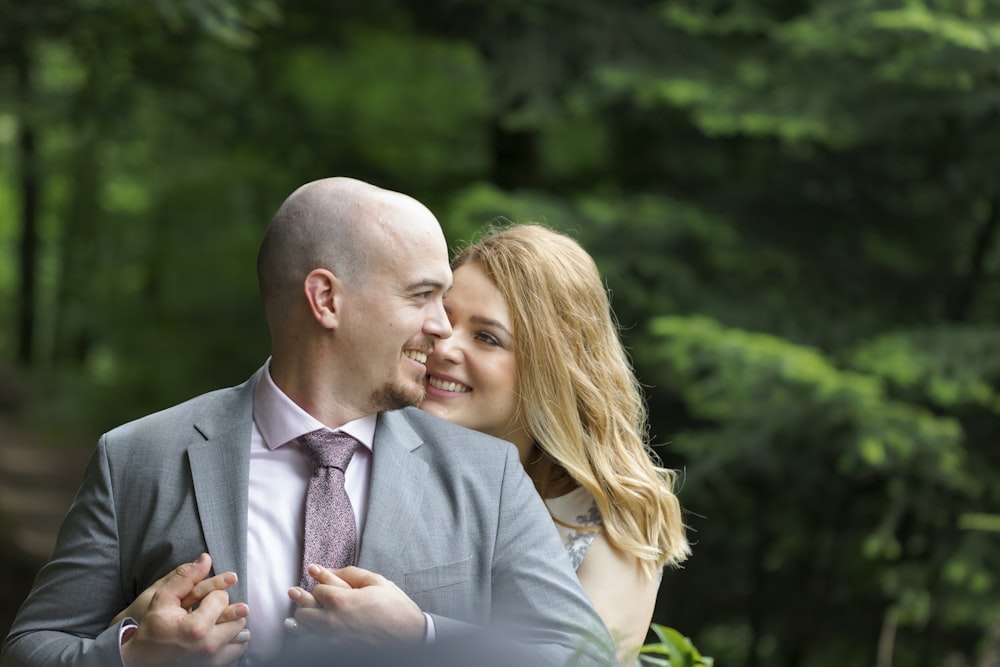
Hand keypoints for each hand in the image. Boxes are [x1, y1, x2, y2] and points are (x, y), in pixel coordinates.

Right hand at [120, 553, 249, 666]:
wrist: (142, 660)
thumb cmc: (152, 628)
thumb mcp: (163, 599)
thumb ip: (185, 576)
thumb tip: (206, 558)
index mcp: (195, 628)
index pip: (221, 598)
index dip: (213, 593)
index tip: (201, 599)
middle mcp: (209, 646)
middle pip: (237, 615)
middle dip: (225, 607)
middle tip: (209, 610)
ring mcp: (213, 660)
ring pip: (241, 632)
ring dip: (232, 623)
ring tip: (216, 620)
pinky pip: (238, 648)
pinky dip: (234, 639)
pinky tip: (220, 633)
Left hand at [286, 564, 425, 643]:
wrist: (410, 638)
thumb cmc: (396, 609)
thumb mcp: (377, 582)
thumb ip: (351, 573)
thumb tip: (328, 569)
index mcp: (342, 599)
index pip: (317, 589)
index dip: (319, 583)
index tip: (317, 578)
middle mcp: (332, 621)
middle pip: (304, 609)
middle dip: (303, 600)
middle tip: (294, 593)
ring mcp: (332, 640)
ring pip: (303, 629)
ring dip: (301, 620)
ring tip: (298, 616)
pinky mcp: (334, 652)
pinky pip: (309, 646)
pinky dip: (306, 638)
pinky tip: (306, 633)